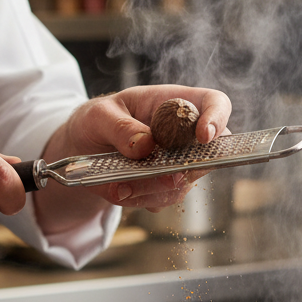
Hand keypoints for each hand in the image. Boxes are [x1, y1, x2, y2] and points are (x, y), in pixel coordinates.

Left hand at [32, 85, 231, 232]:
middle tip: (161, 175)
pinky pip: (164, 198)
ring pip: (185, 182)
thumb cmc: (98, 120)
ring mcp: (179, 163)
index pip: (215, 104)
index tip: (204, 136)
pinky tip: (120, 190)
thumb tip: (145, 144)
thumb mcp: (99, 115)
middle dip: (187, 168)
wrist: (84, 148)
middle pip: (210, 152)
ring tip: (121, 186)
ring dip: (154, 188)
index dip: (217, 119)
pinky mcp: (166, 186)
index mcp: (176, 103)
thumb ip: (120, 127)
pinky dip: (142, 199)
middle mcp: (185, 134)